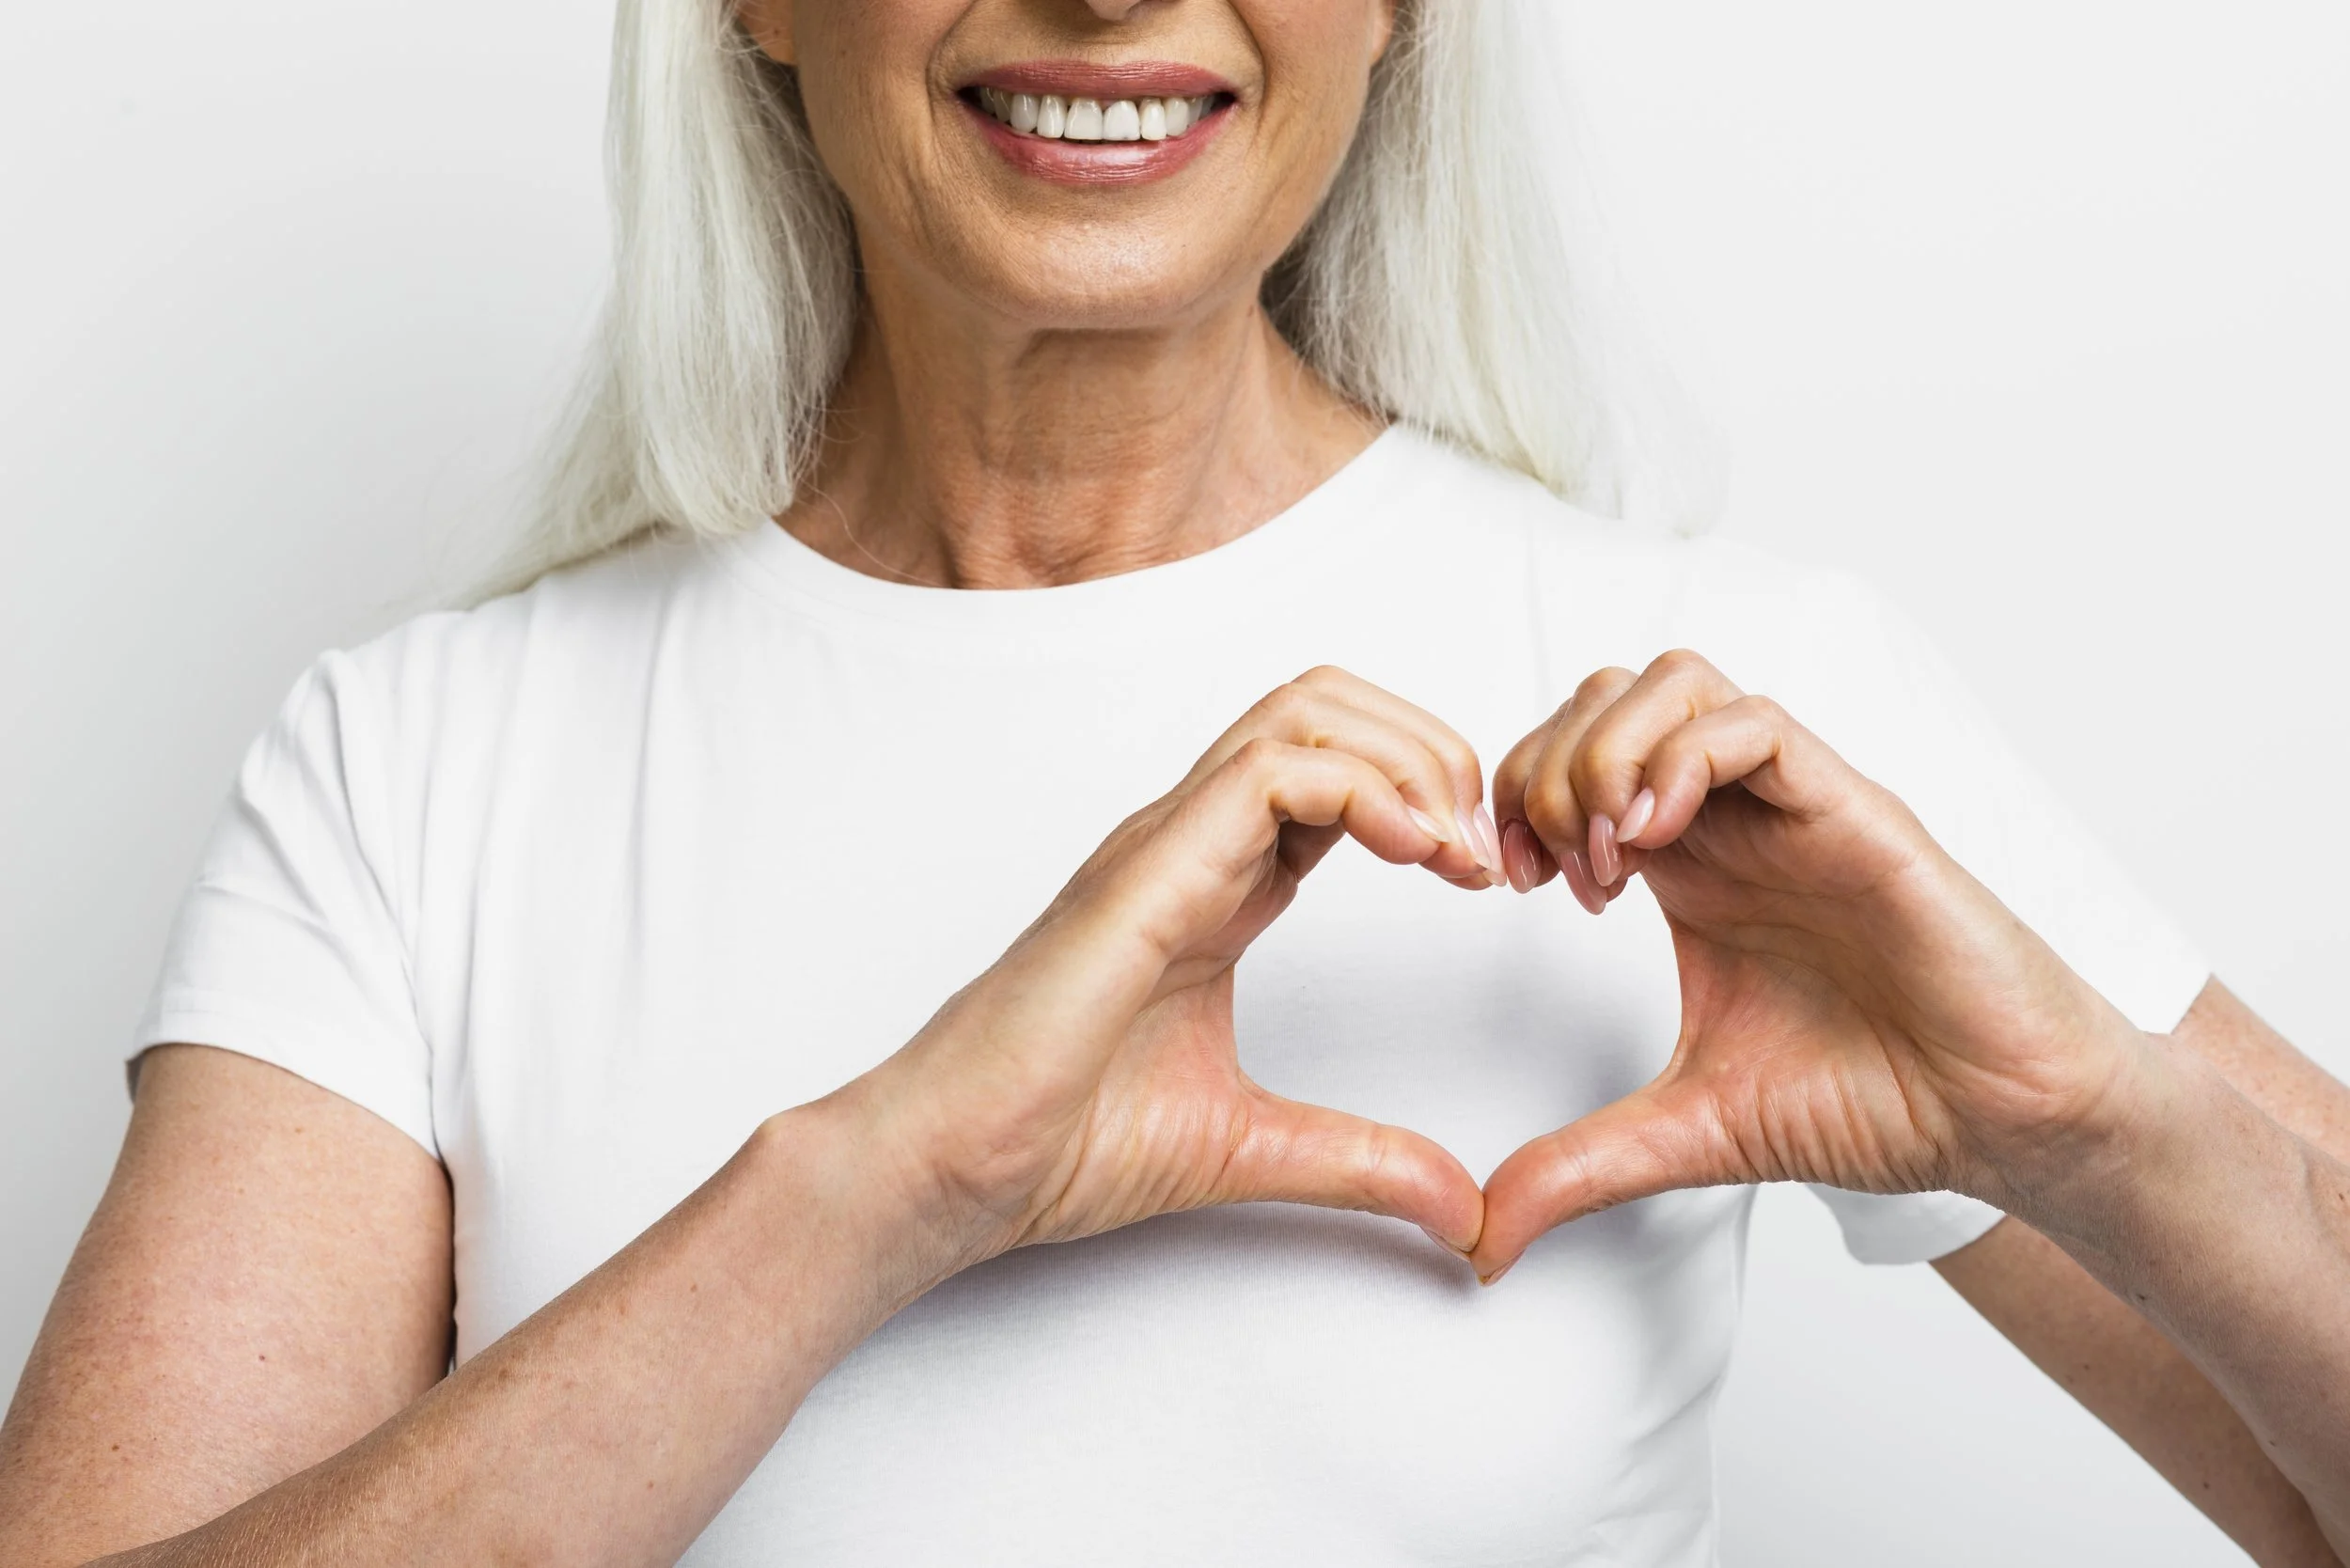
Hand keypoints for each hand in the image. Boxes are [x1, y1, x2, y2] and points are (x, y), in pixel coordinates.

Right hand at [839, 667, 1504, 1287]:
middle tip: (1484, 850)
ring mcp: (1165, 844)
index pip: (1335, 770)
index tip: (1484, 877)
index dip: (1426, 796)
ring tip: (1456, 850)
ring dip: (1407, 758)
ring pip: (1303, 711)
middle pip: (1328, 706)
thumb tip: (1462, 1209)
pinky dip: (1364, 790)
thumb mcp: (1257, 1147)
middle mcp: (1192, 841)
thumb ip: (1363, 1162)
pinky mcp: (1148, 871)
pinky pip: (1270, 771)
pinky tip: (1412, 854)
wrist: (956, 1171)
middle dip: (1430, 749)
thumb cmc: (1061, 1143)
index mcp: (1217, 883)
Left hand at [1475, 651, 2145, 1281]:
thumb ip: (1578, 1166)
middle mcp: (1731, 821)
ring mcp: (1792, 807)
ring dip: (1606, 753)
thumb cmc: (1875, 1101)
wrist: (2000, 1121)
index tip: (1511, 888)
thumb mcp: (1686, 1132)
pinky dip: (1681, 759)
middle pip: (1602, 700)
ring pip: (1673, 684)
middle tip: (1553, 872)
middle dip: (1545, 768)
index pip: (1570, 761)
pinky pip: (1753, 724)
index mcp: (1686, 868)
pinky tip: (1656, 845)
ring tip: (1606, 858)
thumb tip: (1481, 1238)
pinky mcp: (1854, 812)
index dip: (1516, 803)